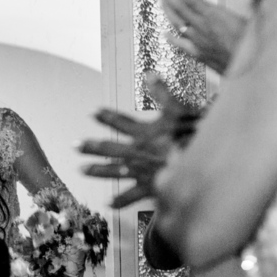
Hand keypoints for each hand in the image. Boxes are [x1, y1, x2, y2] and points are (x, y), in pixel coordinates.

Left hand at [79, 73, 197, 207]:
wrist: (201, 163)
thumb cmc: (192, 134)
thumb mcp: (180, 109)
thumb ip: (162, 92)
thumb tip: (148, 72)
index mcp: (144, 133)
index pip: (121, 122)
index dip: (106, 117)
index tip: (93, 113)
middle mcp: (137, 152)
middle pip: (109, 149)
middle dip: (90, 147)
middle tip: (74, 145)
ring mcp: (141, 171)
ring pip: (113, 171)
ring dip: (96, 171)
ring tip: (81, 170)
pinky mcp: (149, 187)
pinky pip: (130, 196)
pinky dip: (119, 201)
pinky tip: (107, 204)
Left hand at [160, 0, 246, 73]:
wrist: (248, 69)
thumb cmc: (253, 44)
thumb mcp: (253, 17)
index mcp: (214, 16)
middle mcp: (202, 28)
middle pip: (179, 9)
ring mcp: (197, 41)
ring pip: (177, 24)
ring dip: (168, 12)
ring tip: (161, 2)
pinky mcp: (198, 54)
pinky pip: (180, 45)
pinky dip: (171, 38)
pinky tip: (165, 34)